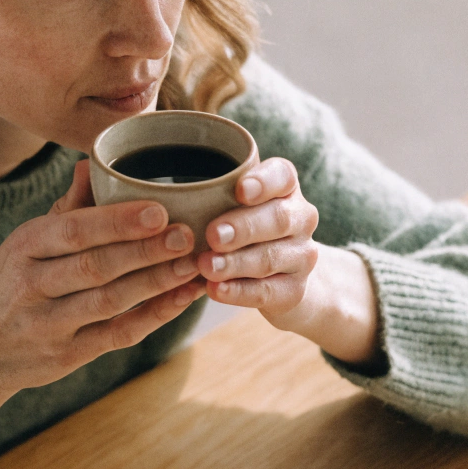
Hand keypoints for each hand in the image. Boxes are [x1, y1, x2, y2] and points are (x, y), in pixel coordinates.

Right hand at [0, 158, 204, 400]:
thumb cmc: (3, 287)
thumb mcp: (19, 245)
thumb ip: (62, 210)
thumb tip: (90, 163)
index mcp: (20, 248)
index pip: (72, 232)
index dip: (117, 222)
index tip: (159, 209)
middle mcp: (30, 287)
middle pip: (94, 267)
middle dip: (144, 251)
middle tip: (187, 234)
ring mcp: (48, 326)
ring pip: (109, 302)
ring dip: (156, 283)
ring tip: (193, 264)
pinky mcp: (66, 357)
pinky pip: (116, 335)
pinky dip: (153, 317)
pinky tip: (182, 299)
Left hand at [196, 157, 320, 328]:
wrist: (285, 276)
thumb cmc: (247, 230)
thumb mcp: (235, 206)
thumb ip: (214, 196)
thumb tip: (166, 197)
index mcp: (285, 189)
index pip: (283, 176)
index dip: (264, 182)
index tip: (240, 190)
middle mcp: (300, 219)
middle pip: (278, 218)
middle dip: (243, 227)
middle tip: (212, 235)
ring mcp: (301, 256)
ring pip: (269, 258)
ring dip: (235, 263)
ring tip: (205, 266)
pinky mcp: (294, 291)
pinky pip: (267, 291)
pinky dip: (238, 292)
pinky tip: (215, 290)